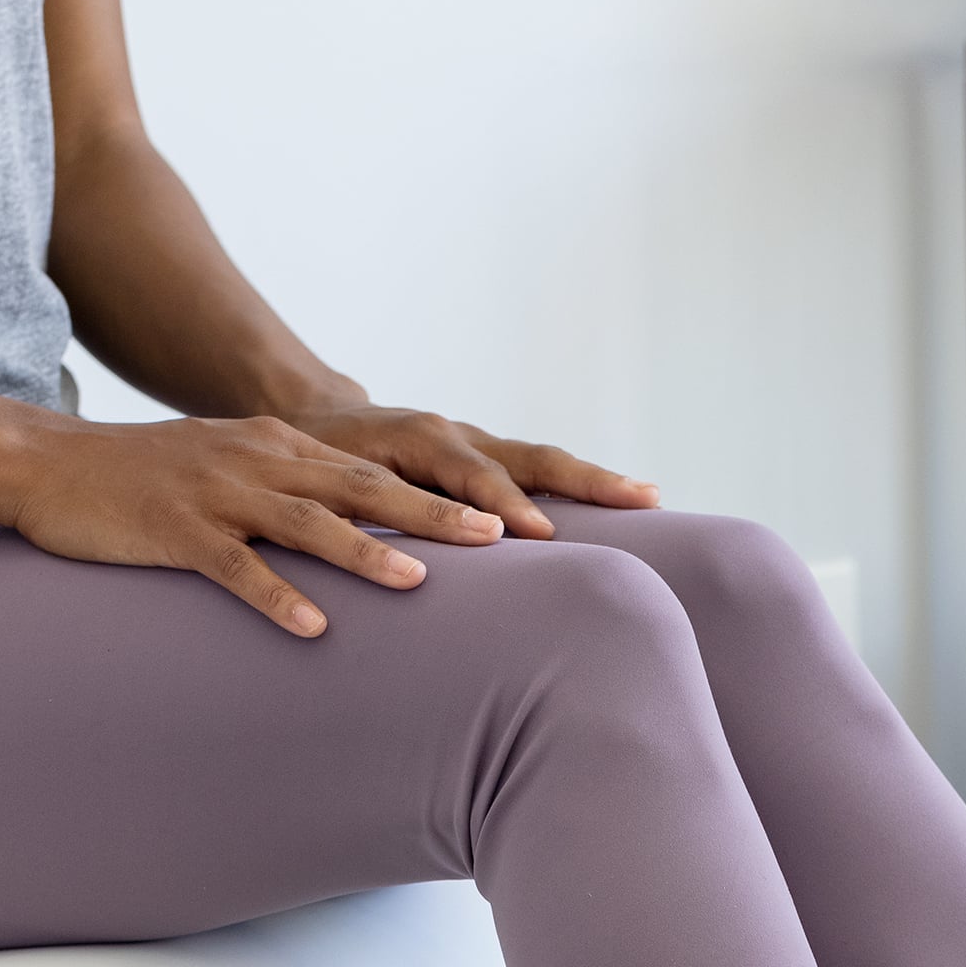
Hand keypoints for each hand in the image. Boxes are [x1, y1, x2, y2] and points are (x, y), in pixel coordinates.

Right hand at [8, 413, 515, 635]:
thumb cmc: (156, 483)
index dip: (448, 494)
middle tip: (499, 538)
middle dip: (435, 513)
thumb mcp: (242, 475)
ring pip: (306, 521)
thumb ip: (306, 498)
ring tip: (419, 580)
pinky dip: (275, 594)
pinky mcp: (177, 529)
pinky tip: (312, 626)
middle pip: (364, 488)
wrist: (49, 463)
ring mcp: (219, 493)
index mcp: (284, 449)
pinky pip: (234, 566)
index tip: (512, 519)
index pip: (381, 472)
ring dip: (364, 551)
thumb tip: (380, 539)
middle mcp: (261, 461)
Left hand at [286, 405, 658, 541]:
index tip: (539, 534)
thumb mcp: (331, 484)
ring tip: (649, 497)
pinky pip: (540, 472)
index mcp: (421, 439)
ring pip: (546, 462)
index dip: (506, 504)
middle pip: (533, 458)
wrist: (316, 413)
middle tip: (639, 497)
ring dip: (597, 480)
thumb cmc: (318, 458)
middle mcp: (460, 436)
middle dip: (587, 479)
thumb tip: (384, 553)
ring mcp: (480, 446)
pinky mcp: (489, 460)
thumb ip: (365, 512)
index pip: (474, 474)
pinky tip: (622, 504)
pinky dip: (580, 486)